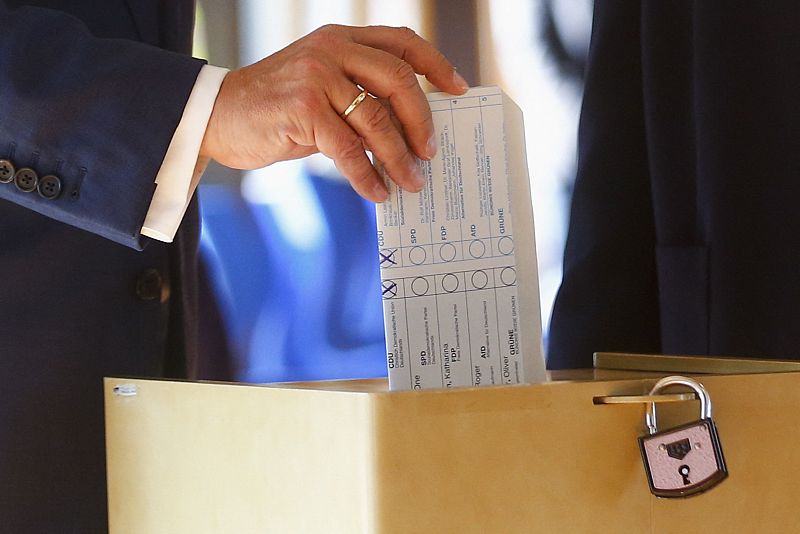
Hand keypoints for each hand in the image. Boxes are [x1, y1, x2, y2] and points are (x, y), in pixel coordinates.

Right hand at [199, 24, 468, 201]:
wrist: (215, 114)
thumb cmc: (274, 109)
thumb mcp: (320, 90)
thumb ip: (358, 98)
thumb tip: (406, 134)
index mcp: (342, 39)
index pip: (402, 43)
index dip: (436, 66)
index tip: (458, 90)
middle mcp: (332, 49)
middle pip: (398, 80)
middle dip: (422, 121)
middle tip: (431, 153)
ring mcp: (316, 75)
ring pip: (376, 118)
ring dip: (398, 157)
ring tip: (411, 182)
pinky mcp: (302, 108)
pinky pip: (347, 147)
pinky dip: (366, 174)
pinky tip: (376, 192)